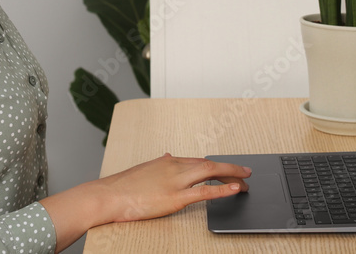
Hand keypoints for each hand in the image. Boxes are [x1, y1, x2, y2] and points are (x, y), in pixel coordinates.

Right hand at [96, 152, 251, 222]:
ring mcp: (176, 181)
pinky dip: (223, 189)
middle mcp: (174, 167)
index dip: (215, 166)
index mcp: (167, 161)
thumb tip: (169, 157)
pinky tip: (236, 188)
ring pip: (211, 172)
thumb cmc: (123, 186)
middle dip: (230, 168)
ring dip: (232, 175)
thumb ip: (159, 164)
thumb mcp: (144, 169)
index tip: (226, 170)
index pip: (198, 161)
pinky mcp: (175, 198)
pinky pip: (205, 192)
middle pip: (209, 164)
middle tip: (246, 172)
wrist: (109, 195)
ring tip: (246, 180)